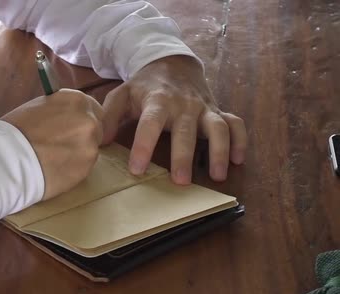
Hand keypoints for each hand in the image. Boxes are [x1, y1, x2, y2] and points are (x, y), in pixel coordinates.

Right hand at [1, 89, 102, 199]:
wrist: (6, 159)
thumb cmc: (15, 130)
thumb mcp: (39, 107)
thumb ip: (61, 110)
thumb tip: (68, 117)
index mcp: (76, 100)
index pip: (93, 108)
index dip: (82, 119)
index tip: (73, 127)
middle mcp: (89, 121)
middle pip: (97, 129)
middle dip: (83, 136)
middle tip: (64, 145)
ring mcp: (90, 146)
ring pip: (90, 149)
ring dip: (78, 154)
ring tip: (55, 159)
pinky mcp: (86, 170)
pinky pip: (84, 168)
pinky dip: (73, 169)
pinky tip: (55, 169)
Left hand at [102, 55, 246, 184]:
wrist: (172, 64)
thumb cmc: (144, 87)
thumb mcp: (121, 95)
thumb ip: (108, 116)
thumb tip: (99, 142)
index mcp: (157, 101)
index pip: (149, 124)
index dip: (143, 146)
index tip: (137, 169)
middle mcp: (183, 105)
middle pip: (185, 131)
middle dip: (184, 156)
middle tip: (180, 182)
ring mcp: (204, 108)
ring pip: (217, 128)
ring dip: (219, 151)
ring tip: (217, 176)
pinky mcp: (218, 111)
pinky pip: (235, 124)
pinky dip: (241, 140)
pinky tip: (239, 160)